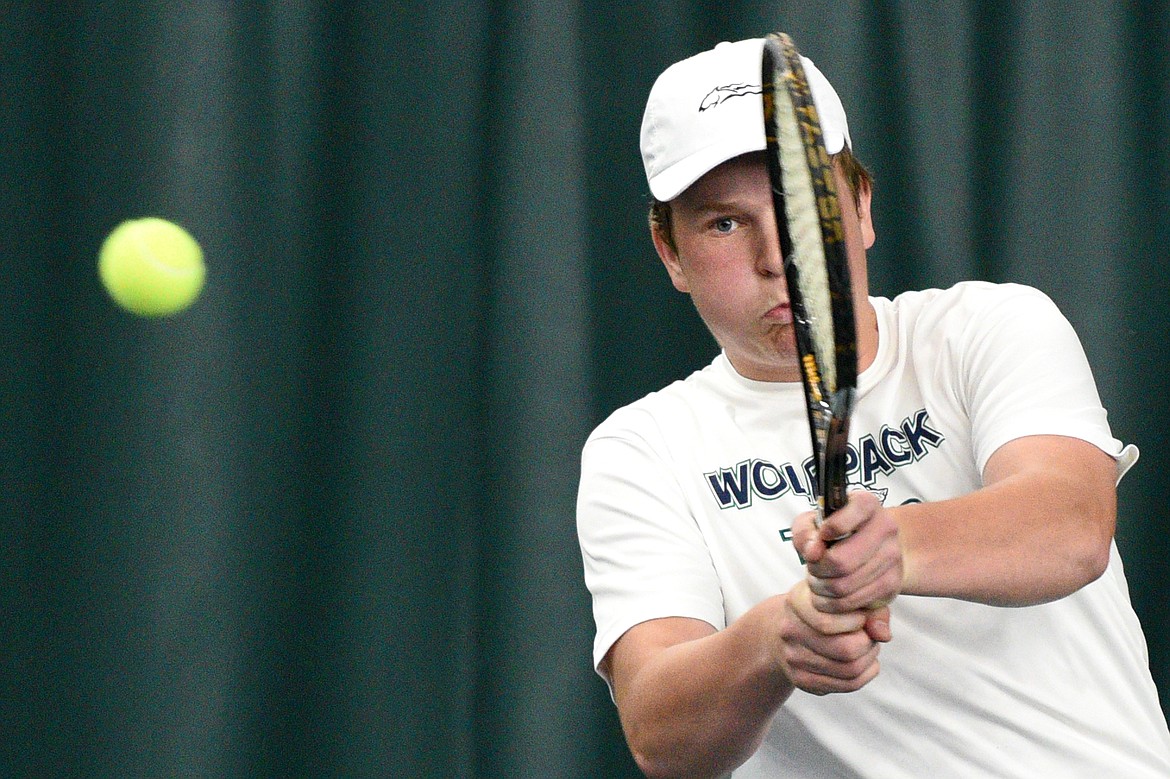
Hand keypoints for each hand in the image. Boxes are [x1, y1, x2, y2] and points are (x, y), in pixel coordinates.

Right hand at [773, 580, 882, 694]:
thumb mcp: (847, 598)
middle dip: (868, 645)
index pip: (830, 623)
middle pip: (845, 650)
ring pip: (850, 671)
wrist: (788, 625)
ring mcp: (793, 658)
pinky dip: (866, 674)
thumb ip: (871, 610)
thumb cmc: (827, 608)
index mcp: (797, 603)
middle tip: (870, 636)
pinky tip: (865, 662)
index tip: (861, 618)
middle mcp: (789, 631)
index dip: (859, 622)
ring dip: (869, 660)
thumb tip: (883, 635)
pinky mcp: (801, 680)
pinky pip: (847, 685)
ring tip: (868, 647)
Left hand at [791, 491, 902, 639]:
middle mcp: (886, 527)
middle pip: (841, 561)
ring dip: (822, 588)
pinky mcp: (893, 583)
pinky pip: (854, 601)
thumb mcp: (811, 523)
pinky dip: (833, 602)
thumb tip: (813, 552)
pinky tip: (828, 593)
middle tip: (812, 568)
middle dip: (817, 569)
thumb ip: (804, 532)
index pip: (853, 513)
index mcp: (867, 504)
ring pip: (844, 585)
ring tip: (818, 580)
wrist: (866, 549)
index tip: (820, 536)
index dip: (829, 529)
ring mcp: (893, 556)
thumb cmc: (833, 533)